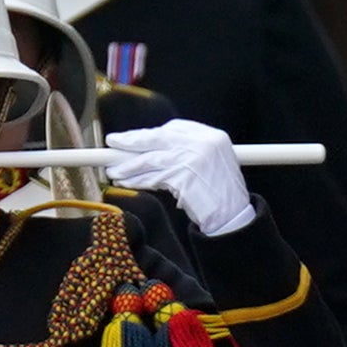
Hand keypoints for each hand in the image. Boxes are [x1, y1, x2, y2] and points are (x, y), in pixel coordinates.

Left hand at [102, 116, 255, 235]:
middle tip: (113, 142)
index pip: (173, 128)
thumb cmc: (221, 194)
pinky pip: (153, 178)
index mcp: (212, 136)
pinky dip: (137, 180)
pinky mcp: (183, 178)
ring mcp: (193, 160)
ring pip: (152, 159)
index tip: (134, 139)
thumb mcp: (212, 163)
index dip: (150, 133)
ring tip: (113, 170)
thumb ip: (188, 151)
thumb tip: (151, 150)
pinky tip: (126, 182)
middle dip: (132, 140)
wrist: (233, 218)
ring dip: (129, 165)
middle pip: (159, 137)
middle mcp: (203, 143)